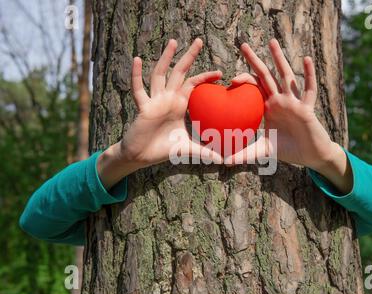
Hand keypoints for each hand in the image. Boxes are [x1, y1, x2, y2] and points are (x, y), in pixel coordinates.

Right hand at [97, 38, 222, 189]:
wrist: (141, 157)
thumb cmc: (162, 149)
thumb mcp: (187, 149)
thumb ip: (203, 152)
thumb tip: (222, 161)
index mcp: (179, 105)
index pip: (193, 85)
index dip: (205, 77)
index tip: (220, 73)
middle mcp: (167, 99)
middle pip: (179, 72)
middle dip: (188, 57)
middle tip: (199, 40)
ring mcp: (154, 101)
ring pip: (160, 75)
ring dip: (165, 58)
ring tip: (173, 41)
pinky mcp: (143, 108)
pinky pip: (139, 90)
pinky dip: (136, 75)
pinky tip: (137, 60)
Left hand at [226, 39, 352, 193]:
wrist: (311, 155)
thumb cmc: (289, 149)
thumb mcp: (265, 150)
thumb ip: (246, 154)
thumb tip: (225, 162)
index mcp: (268, 107)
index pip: (253, 88)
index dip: (243, 80)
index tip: (230, 79)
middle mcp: (280, 100)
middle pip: (265, 76)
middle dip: (254, 60)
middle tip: (242, 44)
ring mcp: (294, 102)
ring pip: (286, 76)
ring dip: (279, 59)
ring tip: (271, 41)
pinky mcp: (307, 108)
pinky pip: (308, 89)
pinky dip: (309, 74)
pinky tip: (306, 59)